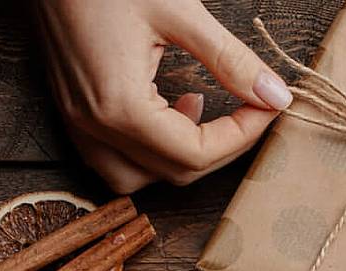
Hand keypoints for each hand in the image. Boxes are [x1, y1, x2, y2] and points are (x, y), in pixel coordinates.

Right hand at [34, 0, 291, 191]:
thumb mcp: (178, 11)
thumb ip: (229, 60)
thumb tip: (274, 95)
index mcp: (119, 107)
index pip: (195, 153)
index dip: (242, 136)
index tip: (268, 105)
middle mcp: (93, 126)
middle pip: (172, 172)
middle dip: (221, 147)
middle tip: (250, 107)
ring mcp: (77, 122)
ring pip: (137, 178)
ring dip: (179, 158)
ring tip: (200, 109)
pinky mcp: (71, 111)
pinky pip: (112, 159)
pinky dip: (147, 150)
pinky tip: (167, 109)